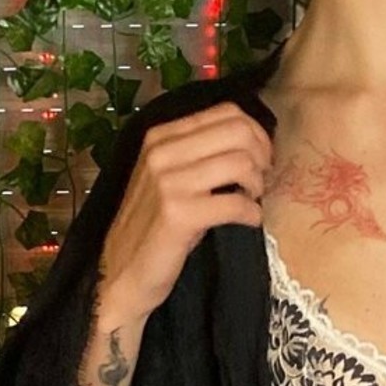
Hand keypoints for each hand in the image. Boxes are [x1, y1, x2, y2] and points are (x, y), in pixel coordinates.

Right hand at [97, 101, 273, 319]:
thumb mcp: (169, 178)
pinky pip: (236, 202)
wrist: (123, 272)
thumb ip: (199, 153)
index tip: (260, 159)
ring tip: (251, 201)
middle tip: (259, 181)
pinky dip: (252, 213)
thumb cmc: (153, 226)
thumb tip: (252, 140)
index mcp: (161, 137)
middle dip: (261, 156)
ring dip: (257, 185)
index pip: (226, 112)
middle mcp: (161, 153)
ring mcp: (168, 182)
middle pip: (239, 132)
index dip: (256, 134)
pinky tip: (249, 221)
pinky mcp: (179, 214)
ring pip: (241, 163)